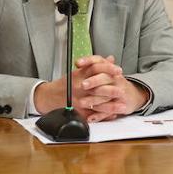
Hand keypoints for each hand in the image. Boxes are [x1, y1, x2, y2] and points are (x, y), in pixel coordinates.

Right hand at [33, 54, 147, 122]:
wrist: (48, 97)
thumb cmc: (65, 84)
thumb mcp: (79, 71)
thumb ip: (95, 65)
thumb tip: (111, 58)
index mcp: (79, 75)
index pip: (96, 68)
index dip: (109, 69)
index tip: (119, 71)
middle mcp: (78, 87)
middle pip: (99, 86)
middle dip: (113, 89)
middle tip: (123, 90)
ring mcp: (78, 100)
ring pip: (98, 101)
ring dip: (112, 105)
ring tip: (123, 105)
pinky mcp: (78, 111)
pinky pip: (93, 113)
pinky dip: (104, 115)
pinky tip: (113, 115)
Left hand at [72, 55, 147, 122]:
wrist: (132, 95)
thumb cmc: (114, 83)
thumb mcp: (105, 73)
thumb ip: (92, 67)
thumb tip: (78, 63)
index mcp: (109, 69)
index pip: (99, 61)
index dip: (88, 61)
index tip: (78, 63)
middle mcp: (115, 78)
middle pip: (104, 77)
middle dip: (93, 81)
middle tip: (82, 85)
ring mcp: (119, 91)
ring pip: (107, 94)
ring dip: (94, 99)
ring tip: (82, 103)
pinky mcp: (121, 105)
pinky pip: (110, 110)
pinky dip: (99, 114)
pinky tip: (90, 117)